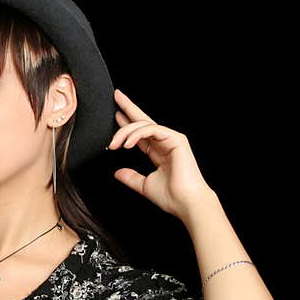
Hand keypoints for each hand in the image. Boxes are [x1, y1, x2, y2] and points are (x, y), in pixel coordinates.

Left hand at [107, 88, 214, 219]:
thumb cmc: (171, 196)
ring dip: (125, 132)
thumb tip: (117, 173)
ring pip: (144, 125)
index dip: (127, 124)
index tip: (115, 115)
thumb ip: (131, 177)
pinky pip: (152, 129)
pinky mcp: (176, 139)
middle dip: (129, 107)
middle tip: (116, 96)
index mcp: (158, 152)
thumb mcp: (144, 185)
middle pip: (143, 120)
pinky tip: (127, 143)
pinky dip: (137, 134)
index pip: (140, 133)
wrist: (185, 203)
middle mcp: (165, 142)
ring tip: (114, 143)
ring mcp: (171, 139)